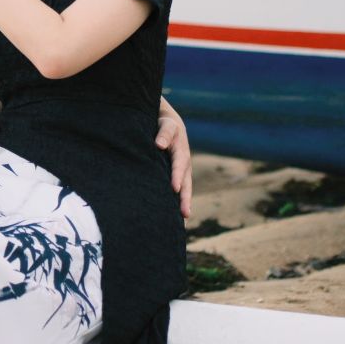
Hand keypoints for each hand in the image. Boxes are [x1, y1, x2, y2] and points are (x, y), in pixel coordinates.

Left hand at [156, 100, 192, 218]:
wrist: (169, 123)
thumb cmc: (165, 124)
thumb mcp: (166, 124)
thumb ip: (164, 133)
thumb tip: (158, 145)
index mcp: (181, 151)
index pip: (179, 165)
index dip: (176, 176)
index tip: (174, 188)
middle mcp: (184, 164)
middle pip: (186, 183)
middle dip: (185, 198)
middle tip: (184, 214)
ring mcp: (181, 171)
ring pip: (184, 189)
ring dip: (183, 204)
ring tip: (183, 220)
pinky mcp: (176, 175)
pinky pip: (179, 189)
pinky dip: (178, 201)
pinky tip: (175, 216)